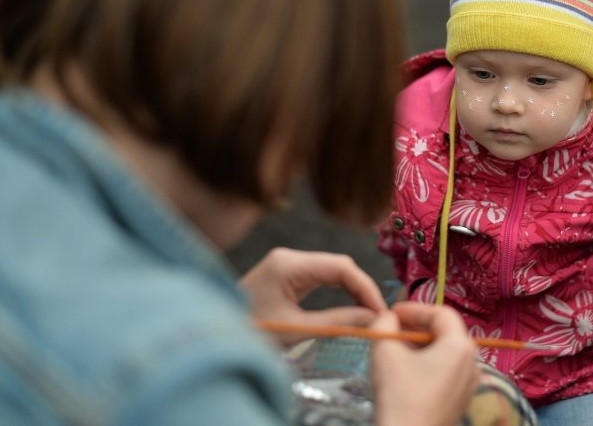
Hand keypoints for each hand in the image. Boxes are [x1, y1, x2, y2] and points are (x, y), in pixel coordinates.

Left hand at [240, 247, 386, 344]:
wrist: (212, 335)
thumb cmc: (249, 333)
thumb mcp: (295, 330)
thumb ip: (336, 322)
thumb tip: (371, 318)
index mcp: (288, 264)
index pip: (341, 266)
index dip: (365, 286)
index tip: (380, 310)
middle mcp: (289, 256)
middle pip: (338, 265)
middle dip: (361, 287)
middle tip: (378, 314)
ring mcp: (286, 263)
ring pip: (332, 269)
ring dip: (352, 289)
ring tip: (368, 312)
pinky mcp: (285, 273)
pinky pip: (320, 276)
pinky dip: (338, 289)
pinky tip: (350, 305)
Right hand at [370, 302, 479, 425]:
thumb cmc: (398, 395)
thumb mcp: (385, 350)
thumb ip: (385, 321)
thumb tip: (388, 316)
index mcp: (460, 346)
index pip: (441, 313)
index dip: (415, 308)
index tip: (392, 312)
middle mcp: (472, 362)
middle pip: (445, 332)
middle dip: (417, 327)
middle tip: (392, 329)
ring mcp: (469, 384)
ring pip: (445, 352)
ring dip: (421, 346)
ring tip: (395, 350)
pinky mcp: (461, 401)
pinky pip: (446, 372)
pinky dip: (428, 364)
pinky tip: (406, 373)